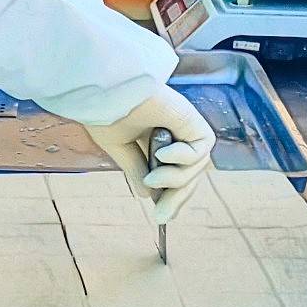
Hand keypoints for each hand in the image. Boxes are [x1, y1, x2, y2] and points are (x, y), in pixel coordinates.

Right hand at [85, 85, 214, 223]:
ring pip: (194, 168)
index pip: (174, 173)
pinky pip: (200, 150)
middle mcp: (171, 133)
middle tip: (160, 216)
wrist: (107, 89)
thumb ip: (137, 169)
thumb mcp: (120, 149)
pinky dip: (183, 158)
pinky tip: (163, 153)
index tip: (161, 216)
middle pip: (188, 175)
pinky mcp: (193, 121)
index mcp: (153, 138)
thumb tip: (149, 194)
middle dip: (176, 198)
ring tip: (152, 176)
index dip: (172, 195)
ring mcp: (183, 127)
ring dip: (175, 179)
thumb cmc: (106, 111)